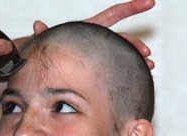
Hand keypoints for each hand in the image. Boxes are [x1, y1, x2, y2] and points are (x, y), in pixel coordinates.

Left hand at [33, 0, 154, 68]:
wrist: (51, 58)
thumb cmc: (53, 46)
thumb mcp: (51, 39)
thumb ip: (45, 33)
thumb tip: (37, 25)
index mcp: (91, 28)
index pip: (114, 14)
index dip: (131, 8)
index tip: (149, 3)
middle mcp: (99, 38)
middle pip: (122, 38)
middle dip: (136, 44)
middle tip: (146, 54)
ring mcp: (101, 51)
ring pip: (122, 52)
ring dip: (135, 58)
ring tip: (147, 67)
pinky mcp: (100, 63)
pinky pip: (117, 64)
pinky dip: (126, 68)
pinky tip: (135, 76)